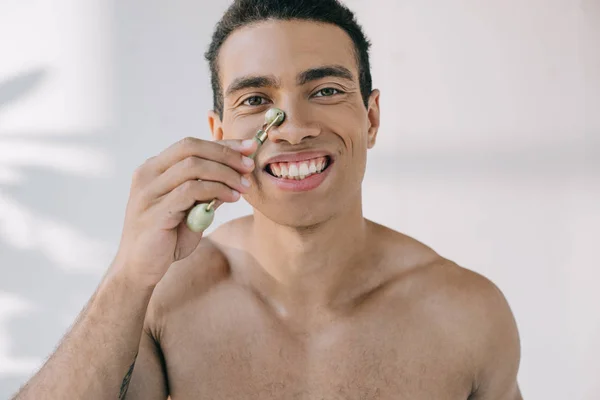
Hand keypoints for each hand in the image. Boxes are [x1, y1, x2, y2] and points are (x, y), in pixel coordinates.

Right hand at [113, 137, 257, 286]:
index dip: (222, 144)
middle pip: (191, 148)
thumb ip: (206, 190)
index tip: (249, 148)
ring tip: (244, 186)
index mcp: (153, 169)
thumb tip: (238, 171)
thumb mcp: (191, 208)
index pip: (190, 145)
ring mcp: (148, 192)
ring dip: (225, 173)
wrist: (140, 269)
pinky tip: (231, 198)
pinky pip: (191, 191)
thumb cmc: (167, 238)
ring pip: (193, 167)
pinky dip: (216, 190)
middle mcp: (147, 175)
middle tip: (249, 166)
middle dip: (225, 154)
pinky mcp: (155, 211)